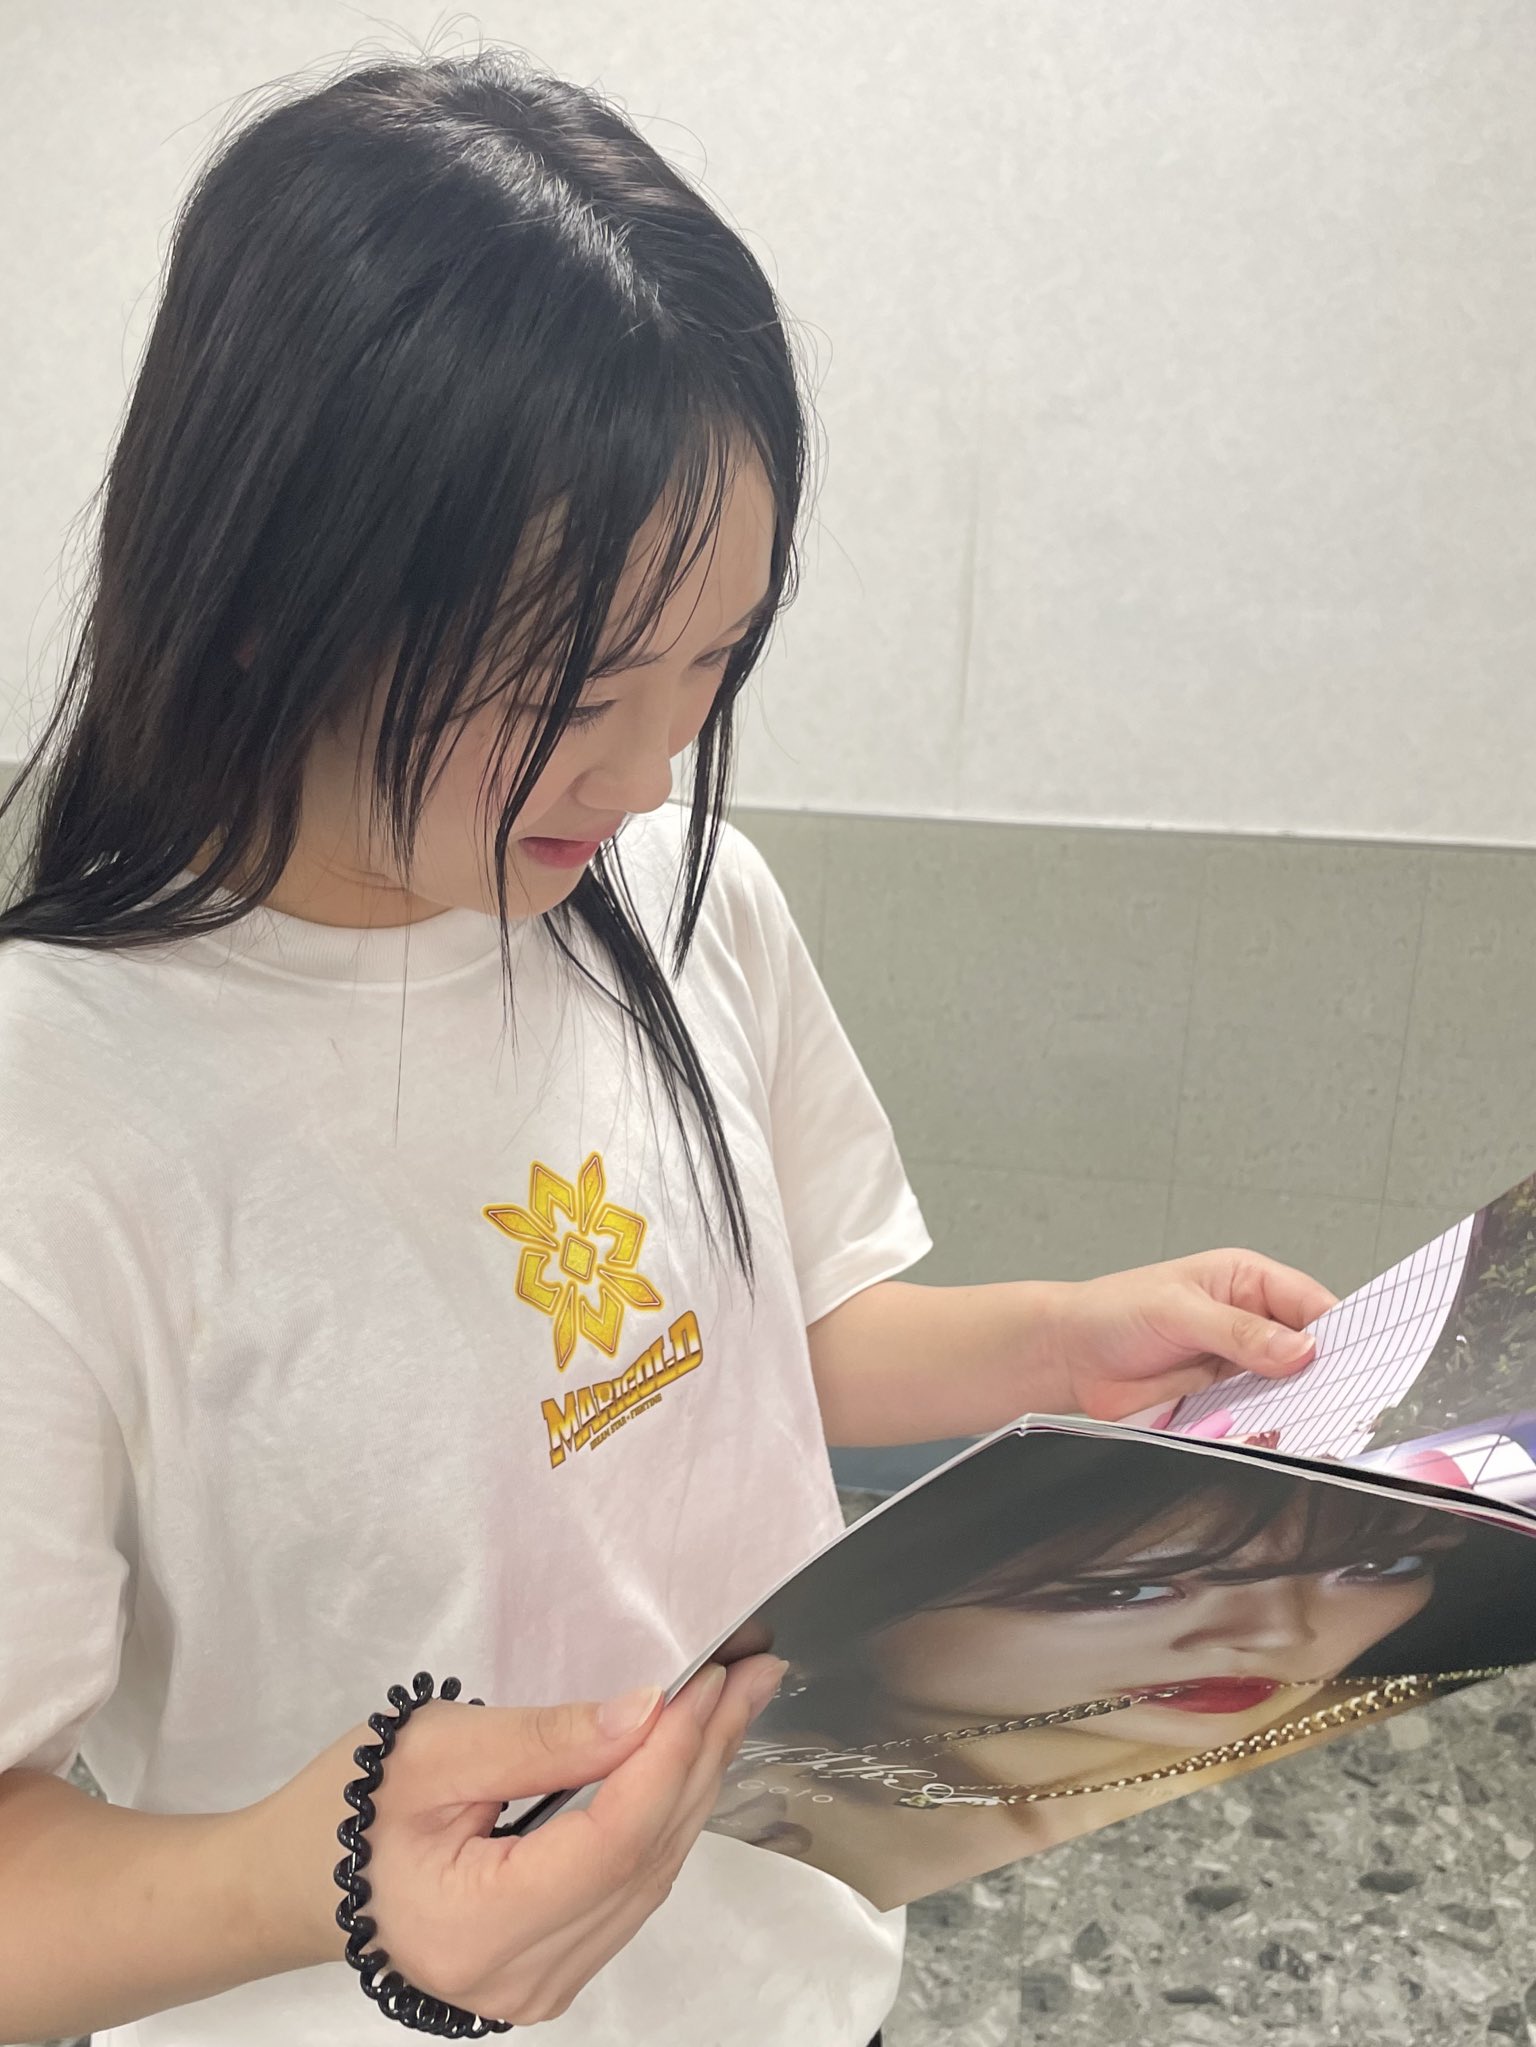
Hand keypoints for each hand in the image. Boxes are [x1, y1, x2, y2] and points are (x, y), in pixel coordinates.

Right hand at [241, 1655, 785, 2025]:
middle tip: (749, 1674)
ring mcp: (538, 1986)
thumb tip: (645, 1713)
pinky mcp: (549, 1970)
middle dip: (703, 1758)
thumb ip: (544, 1738)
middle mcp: (519, 1979)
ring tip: (732, 1705)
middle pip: (646, 1859)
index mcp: (478, 1928)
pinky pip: (629, 1892)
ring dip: (695, 1784)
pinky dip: (662, 1820)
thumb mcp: (434, 1750)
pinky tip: (685, 1762)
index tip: (710, 1679)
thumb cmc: (343, 1810)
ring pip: (650, 1878)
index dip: (671, 1755)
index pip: (613, 1839)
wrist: (292, 1880)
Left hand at [1046, 1249, 1338, 1422]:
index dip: (1340, 1333)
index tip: (1364, 1364)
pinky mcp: (1223, 1400)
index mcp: (1246, 1281)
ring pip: (1290, 1388)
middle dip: (1326, 1377)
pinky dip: (1270, 1429)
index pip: (1312, 1304)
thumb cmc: (1112, 1312)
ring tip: (1318, 1430)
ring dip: (1300, 1408)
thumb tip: (1301, 1349)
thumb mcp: (1176, 1312)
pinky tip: (1278, 1441)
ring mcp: (1239, 1363)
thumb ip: (1238, 1331)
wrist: (1068, 1356)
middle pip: (1309, 1351)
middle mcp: (1251, 1321)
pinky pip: (1260, 1416)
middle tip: (1346, 1406)